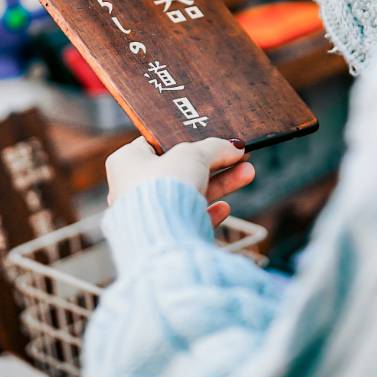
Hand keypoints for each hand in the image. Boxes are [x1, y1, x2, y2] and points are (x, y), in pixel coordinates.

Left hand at [106, 137, 255, 228]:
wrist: (163, 239)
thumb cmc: (165, 187)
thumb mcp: (192, 155)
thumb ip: (214, 148)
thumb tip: (234, 146)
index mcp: (127, 161)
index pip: (158, 143)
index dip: (187, 139)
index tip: (213, 137)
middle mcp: (132, 187)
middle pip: (180, 169)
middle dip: (214, 163)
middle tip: (239, 155)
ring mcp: (148, 213)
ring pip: (188, 193)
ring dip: (220, 184)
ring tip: (248, 173)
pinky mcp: (161, 235)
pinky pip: (188, 219)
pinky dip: (208, 212)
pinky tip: (225, 208)